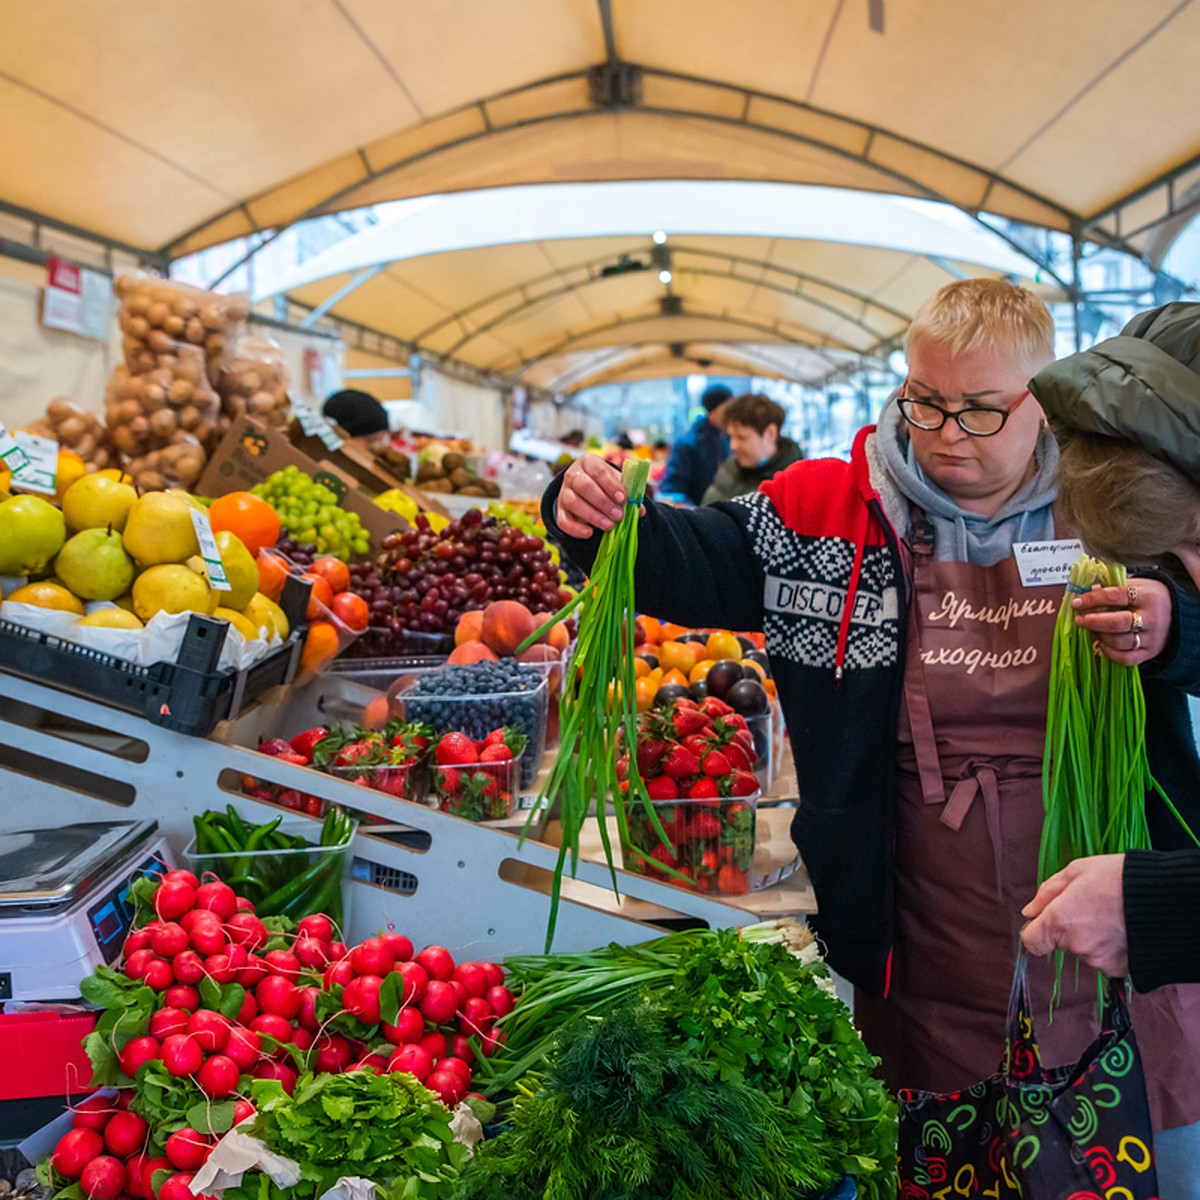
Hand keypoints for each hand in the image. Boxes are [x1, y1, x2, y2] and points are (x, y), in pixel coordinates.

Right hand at [555, 453, 629, 538]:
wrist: (587, 490)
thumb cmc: (605, 485)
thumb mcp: (617, 483)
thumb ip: (628, 493)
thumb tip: (639, 510)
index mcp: (589, 462)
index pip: (599, 471)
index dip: (611, 486)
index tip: (623, 499)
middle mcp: (573, 475)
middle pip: (583, 486)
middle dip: (603, 502)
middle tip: (618, 515)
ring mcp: (564, 492)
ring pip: (573, 502)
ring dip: (592, 515)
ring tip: (609, 526)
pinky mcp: (560, 510)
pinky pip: (563, 520)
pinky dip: (575, 529)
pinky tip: (589, 533)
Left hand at [1020, 854, 1128, 976]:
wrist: (1164, 898)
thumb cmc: (1118, 878)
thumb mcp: (1076, 872)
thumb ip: (1047, 894)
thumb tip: (1029, 912)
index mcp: (1059, 920)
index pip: (1032, 942)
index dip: (1036, 931)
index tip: (1046, 922)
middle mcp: (1076, 945)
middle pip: (1061, 943)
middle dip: (1069, 927)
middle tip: (1091, 907)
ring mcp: (1098, 960)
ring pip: (1084, 950)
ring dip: (1092, 937)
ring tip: (1111, 916)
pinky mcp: (1118, 969)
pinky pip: (1105, 959)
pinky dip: (1110, 948)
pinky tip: (1122, 929)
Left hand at [1071, 577, 1170, 664]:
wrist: (1176, 614)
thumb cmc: (1147, 598)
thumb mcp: (1134, 585)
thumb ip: (1110, 588)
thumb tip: (1083, 593)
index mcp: (1147, 596)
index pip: (1115, 596)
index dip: (1093, 599)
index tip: (1077, 603)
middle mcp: (1152, 618)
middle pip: (1117, 623)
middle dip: (1093, 621)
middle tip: (1079, 619)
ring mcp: (1152, 638)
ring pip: (1119, 642)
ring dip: (1099, 636)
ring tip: (1091, 629)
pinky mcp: (1150, 652)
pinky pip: (1125, 658)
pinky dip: (1109, 652)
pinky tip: (1101, 643)